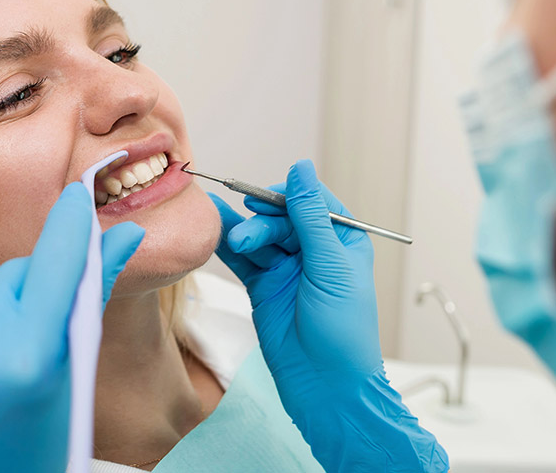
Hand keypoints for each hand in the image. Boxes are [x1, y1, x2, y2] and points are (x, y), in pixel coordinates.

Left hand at [0, 182, 144, 472]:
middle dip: (34, 289)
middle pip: (16, 271)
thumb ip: (93, 298)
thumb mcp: (72, 378)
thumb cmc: (32, 448)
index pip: (57, 261)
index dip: (72, 223)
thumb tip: (125, 235)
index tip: (80, 193)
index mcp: (29, 359)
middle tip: (39, 335)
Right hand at [212, 160, 447, 472]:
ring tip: (239, 243)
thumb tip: (301, 168)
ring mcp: (287, 268)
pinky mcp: (263, 287)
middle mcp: (314, 251)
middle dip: (264, 222)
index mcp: (342, 241)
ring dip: (246, 234)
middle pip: (282, 217)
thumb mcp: (330, 267)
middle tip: (250, 237)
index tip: (267, 200)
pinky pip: (243, 258)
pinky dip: (228, 245)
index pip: (313, 201)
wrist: (325, 388)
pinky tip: (212, 228)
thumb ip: (311, 217)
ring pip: (260, 236)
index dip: (289, 196)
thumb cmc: (343, 330)